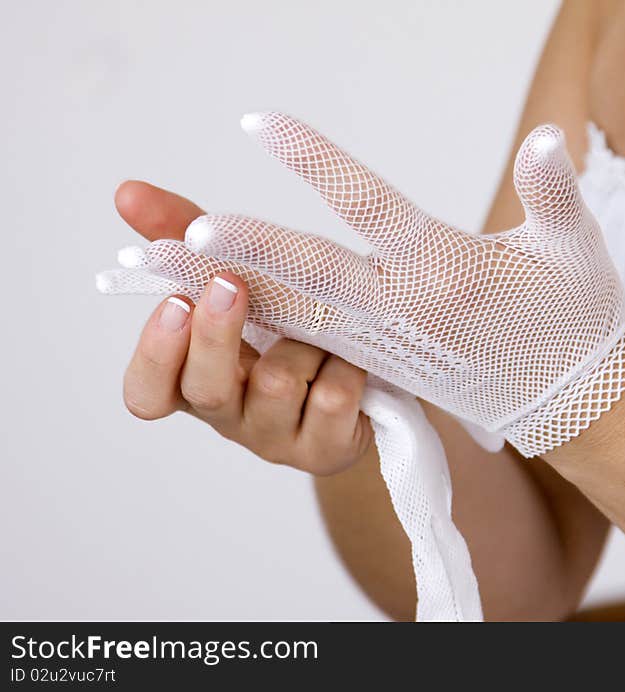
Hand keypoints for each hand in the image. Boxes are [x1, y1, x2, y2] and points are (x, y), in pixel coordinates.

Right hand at [114, 181, 372, 474]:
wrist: (366, 381)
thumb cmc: (288, 328)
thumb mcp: (241, 282)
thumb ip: (186, 238)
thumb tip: (128, 191)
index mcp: (197, 379)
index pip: (148, 391)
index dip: (156, 354)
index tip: (175, 302)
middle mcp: (231, 415)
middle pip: (205, 392)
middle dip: (217, 336)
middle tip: (231, 284)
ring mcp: (278, 438)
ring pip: (278, 385)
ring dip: (304, 341)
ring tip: (325, 326)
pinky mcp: (326, 448)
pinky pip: (334, 396)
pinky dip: (347, 363)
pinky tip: (356, 356)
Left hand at [122, 114, 624, 457]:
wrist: (569, 400)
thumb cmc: (575, 318)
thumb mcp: (578, 249)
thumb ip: (556, 192)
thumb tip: (546, 134)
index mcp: (448, 270)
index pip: (369, 206)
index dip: (314, 161)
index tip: (256, 121)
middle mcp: (404, 311)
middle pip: (307, 274)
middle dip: (237, 252)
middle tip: (169, 231)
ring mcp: (384, 343)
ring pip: (292, 311)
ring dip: (226, 289)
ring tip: (162, 265)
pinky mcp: (376, 362)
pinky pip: (304, 338)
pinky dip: (254, 318)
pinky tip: (213, 301)